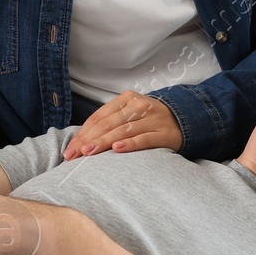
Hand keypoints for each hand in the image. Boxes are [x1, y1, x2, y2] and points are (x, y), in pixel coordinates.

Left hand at [63, 91, 183, 159]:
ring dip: (103, 142)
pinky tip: (117, 149)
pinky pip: (144, 139)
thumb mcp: (130, 113)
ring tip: (88, 153)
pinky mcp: (164, 134)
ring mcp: (152, 119)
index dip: (82, 133)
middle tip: (73, 155)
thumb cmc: (149, 120)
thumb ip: (110, 121)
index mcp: (127, 99)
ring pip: (122, 131)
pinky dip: (130, 144)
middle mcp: (139, 106)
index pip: (99, 116)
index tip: (70, 148)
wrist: (185, 120)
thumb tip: (82, 140)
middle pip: (108, 124)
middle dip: (87, 140)